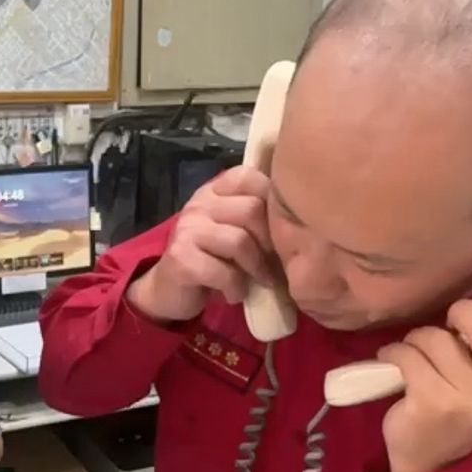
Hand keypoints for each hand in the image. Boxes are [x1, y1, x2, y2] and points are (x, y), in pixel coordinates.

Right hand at [126, 166, 276, 323]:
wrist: (168, 292)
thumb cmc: (212, 261)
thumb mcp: (234, 232)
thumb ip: (257, 218)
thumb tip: (303, 222)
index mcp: (214, 191)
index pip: (250, 177)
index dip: (272, 204)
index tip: (278, 232)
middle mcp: (198, 203)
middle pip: (252, 209)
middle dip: (270, 242)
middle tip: (273, 264)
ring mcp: (187, 229)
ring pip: (240, 240)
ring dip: (256, 268)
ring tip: (258, 282)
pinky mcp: (180, 258)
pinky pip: (223, 271)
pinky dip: (235, 288)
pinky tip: (234, 294)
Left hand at [379, 268, 471, 471]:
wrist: (431, 465)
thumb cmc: (464, 408)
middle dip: (460, 313)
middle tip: (450, 327)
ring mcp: (471, 400)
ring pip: (436, 337)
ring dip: (418, 340)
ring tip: (419, 359)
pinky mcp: (433, 403)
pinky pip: (408, 354)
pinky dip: (394, 354)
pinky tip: (396, 366)